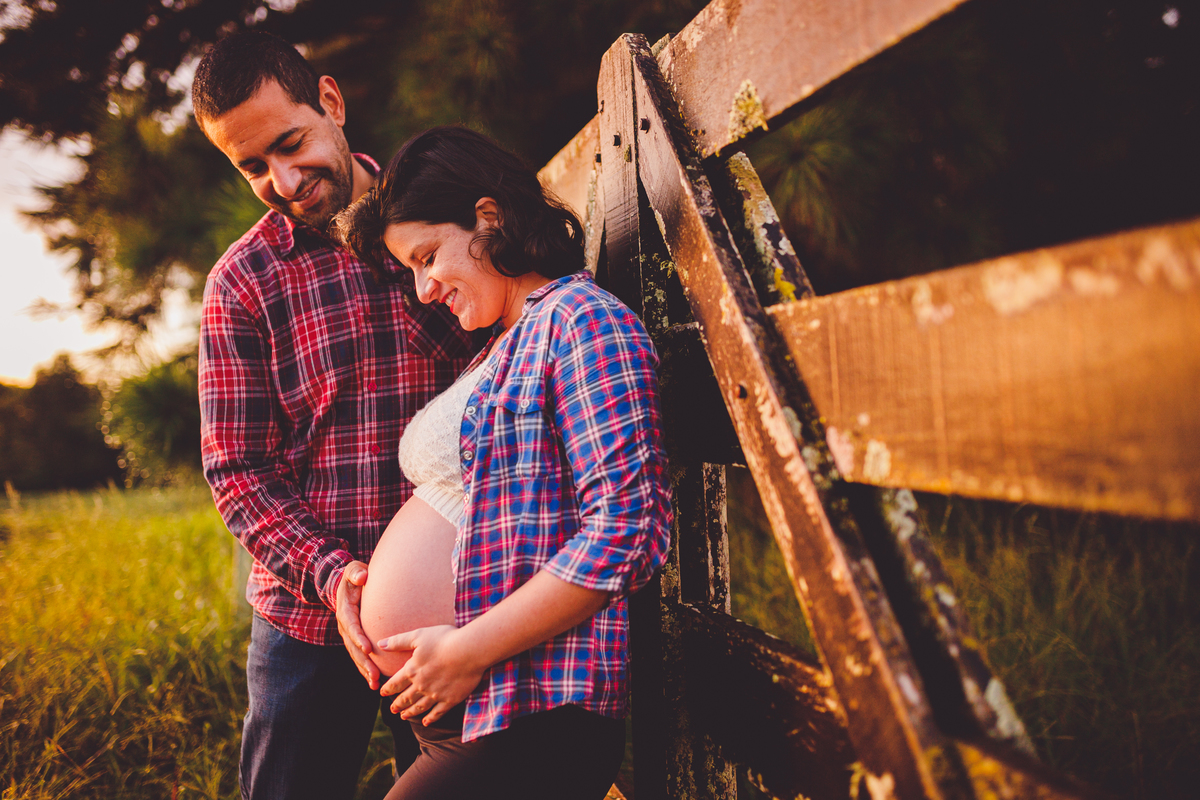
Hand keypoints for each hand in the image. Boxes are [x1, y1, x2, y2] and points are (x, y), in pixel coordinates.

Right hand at [335, 561, 379, 689]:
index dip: (358, 638)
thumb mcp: (354, 570)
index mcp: (345, 611)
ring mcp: (349, 635)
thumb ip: (356, 573)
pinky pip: (360, 656)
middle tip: (374, 675)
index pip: (352, 627)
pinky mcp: (355, 640)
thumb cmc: (355, 576)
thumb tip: (362, 577)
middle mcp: (345, 626)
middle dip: (363, 662)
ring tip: (375, 683)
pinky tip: (376, 681)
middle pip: (353, 648)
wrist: (348, 585)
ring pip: (356, 656)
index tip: (368, 649)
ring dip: (365, 670)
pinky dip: (366, 669)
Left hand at [378, 625, 482, 725]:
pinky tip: (426, 722)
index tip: (382, 693)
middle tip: (392, 709)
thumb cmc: (444, 639)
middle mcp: (421, 685)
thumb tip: (380, 644)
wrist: (469, 651)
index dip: (387, 689)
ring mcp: (436, 694)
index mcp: (412, 670)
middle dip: (397, 704)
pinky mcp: (450, 700)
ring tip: (404, 716)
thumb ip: (398, 641)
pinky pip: (438, 713)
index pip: (395, 683)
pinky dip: (431, 718)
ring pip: (419, 707)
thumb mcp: (418, 636)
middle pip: (406, 698)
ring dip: (410, 713)